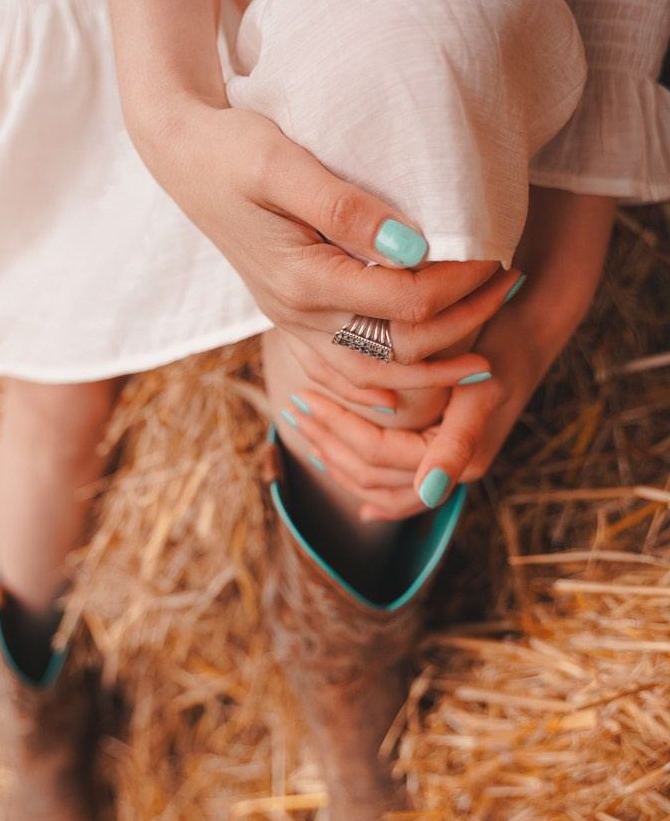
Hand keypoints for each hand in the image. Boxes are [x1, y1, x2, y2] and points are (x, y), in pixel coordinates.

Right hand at [138, 102, 522, 386]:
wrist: (181, 157)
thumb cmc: (232, 149)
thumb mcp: (282, 163)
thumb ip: (345, 207)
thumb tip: (414, 247)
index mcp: (301, 279)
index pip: (404, 302)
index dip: (459, 284)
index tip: (499, 254)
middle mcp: (298, 314)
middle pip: (398, 350)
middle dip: (462, 325)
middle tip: (512, 288)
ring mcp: (293, 322)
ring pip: (374, 375)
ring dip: (434, 367)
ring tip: (485, 355)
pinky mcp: (294, 317)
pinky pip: (347, 371)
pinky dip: (390, 382)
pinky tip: (423, 377)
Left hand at [279, 190, 617, 516]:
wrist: (527, 327)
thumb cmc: (498, 348)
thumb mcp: (477, 391)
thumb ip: (455, 446)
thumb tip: (429, 493)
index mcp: (457, 461)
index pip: (377, 456)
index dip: (336, 430)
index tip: (302, 398)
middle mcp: (450, 474)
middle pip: (371, 475)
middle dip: (328, 444)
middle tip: (293, 409)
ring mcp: (444, 470)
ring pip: (377, 484)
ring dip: (338, 460)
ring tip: (305, 431)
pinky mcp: (439, 457)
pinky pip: (396, 486)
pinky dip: (366, 482)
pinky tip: (351, 491)